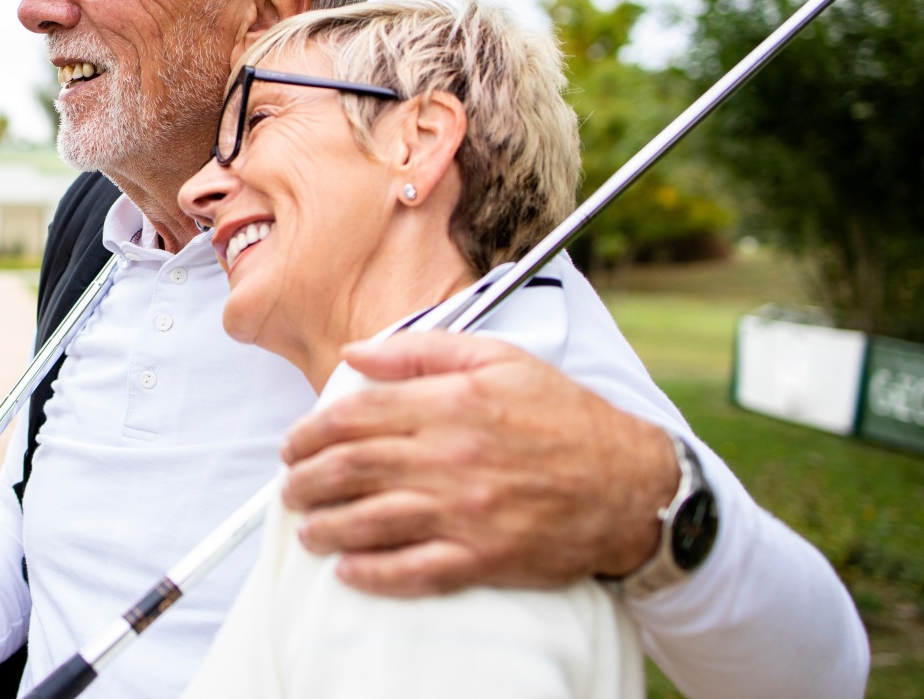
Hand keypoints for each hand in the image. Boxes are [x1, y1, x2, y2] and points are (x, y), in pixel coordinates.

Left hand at [279, 331, 678, 596]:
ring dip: (324, 528)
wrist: (632, 485)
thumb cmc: (566, 417)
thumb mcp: (500, 359)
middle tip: (291, 488)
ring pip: (369, 522)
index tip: (294, 444)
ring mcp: (465, 511)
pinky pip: (411, 571)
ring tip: (308, 529)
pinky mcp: (483, 557)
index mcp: (451, 403)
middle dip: (305, 481)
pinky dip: (370, 574)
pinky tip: (348, 570)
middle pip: (351, 469)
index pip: (354, 416)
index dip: (310, 432)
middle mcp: (451, 457)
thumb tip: (357, 352)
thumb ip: (421, 349)